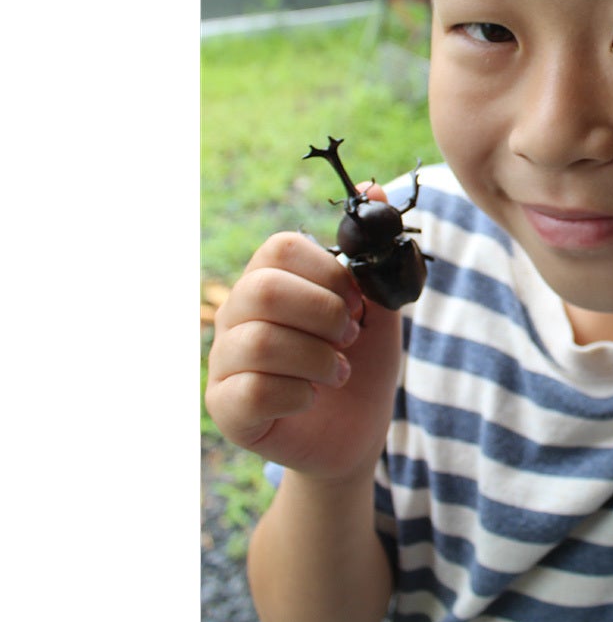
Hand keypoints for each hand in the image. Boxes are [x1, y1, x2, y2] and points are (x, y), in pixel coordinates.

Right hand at [205, 186, 401, 481]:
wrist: (356, 433)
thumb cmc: (361, 365)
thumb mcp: (378, 306)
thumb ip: (372, 253)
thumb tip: (372, 188)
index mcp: (269, 282)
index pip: (280, 248)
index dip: (328, 273)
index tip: (359, 303)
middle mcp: (236, 316)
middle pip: (263, 289)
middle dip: (324, 313)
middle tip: (351, 337)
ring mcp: (224, 362)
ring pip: (261, 341)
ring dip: (319, 358)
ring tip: (339, 372)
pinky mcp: (227, 409)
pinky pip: (254, 390)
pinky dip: (301, 392)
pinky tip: (314, 398)